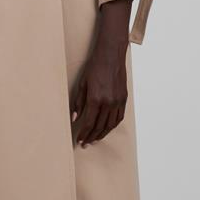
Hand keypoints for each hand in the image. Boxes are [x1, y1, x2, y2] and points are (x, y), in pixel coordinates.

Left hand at [70, 0, 130, 145]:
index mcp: (96, 99)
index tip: (79, 140)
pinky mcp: (124, 98)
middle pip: (100, 126)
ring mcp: (118, 101)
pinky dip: (112, 126)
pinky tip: (107, 129)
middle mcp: (108, 102)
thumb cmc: (94, 67)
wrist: (111, 55)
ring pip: (110, 124)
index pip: (89, 123)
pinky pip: (119, 117)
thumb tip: (75, 118)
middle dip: (91, 137)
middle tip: (85, 144)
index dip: (84, 133)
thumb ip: (78, 103)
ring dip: (102, 134)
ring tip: (95, 139)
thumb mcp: (82, 84)